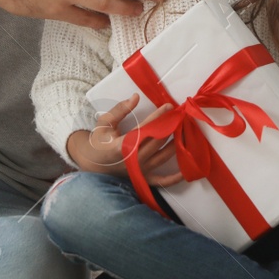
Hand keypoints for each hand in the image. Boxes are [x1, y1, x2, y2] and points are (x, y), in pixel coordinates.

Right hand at [65, 94, 184, 185]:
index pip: (145, 128)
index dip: (158, 116)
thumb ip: (120, 110)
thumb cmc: (99, 142)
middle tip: (182, 116)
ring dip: (177, 144)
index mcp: (122, 145)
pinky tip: (186, 171)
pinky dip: (174, 178)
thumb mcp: (104, 123)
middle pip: (158, 141)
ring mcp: (140, 170)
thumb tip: (135, 97)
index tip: (169, 107)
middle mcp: (133, 159)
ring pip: (163, 156)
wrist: (92, 164)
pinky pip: (162, 181)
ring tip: (186, 131)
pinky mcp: (143, 178)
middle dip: (171, 127)